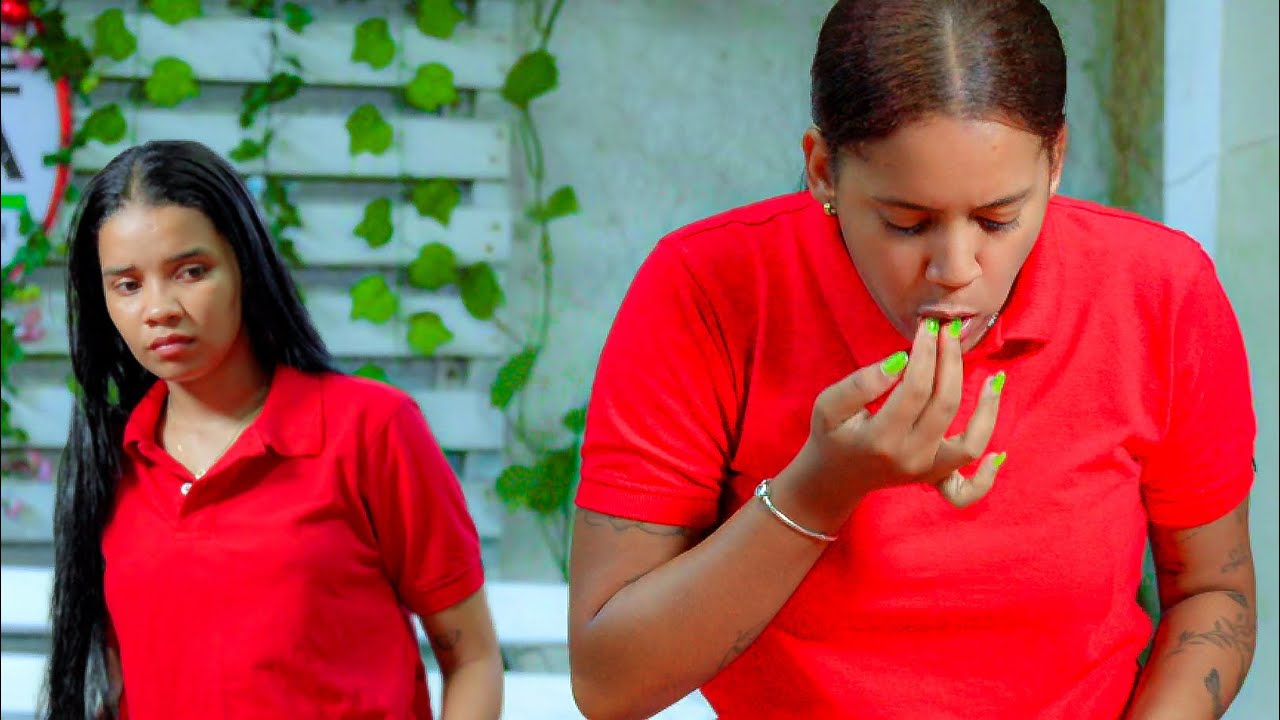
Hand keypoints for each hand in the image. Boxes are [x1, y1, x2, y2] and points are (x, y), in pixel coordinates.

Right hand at [780, 318, 1005, 532]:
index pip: (915, 387)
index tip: (927, 327)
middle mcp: (909, 458)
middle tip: (949, 331)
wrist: (832, 479)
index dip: (925, 353)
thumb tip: (899, 361)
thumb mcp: (828, 404)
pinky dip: (986, 474)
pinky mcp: (933, 479)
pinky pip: (967, 488)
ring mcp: (925, 472)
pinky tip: (998, 453)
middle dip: (951, 361)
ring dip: (987, 409)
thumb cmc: (830, 436)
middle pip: (946, 404)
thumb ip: (860, 383)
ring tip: (993, 377)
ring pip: (970, 442)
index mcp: (881, 438)